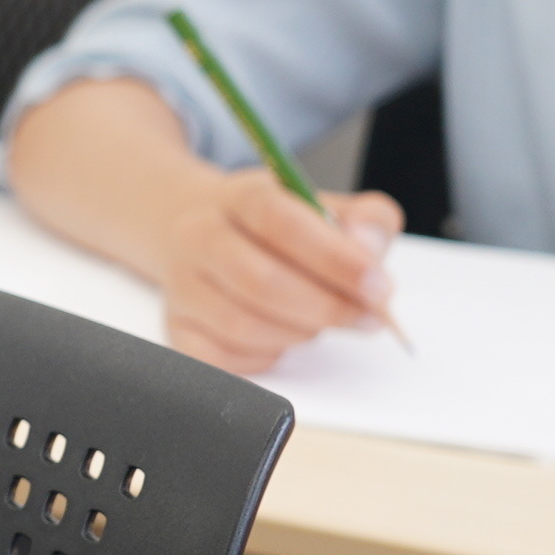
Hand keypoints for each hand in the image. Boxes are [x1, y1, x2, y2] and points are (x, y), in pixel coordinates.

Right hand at [149, 171, 400, 373]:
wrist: (204, 231)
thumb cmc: (277, 227)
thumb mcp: (326, 206)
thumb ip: (366, 221)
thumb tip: (368, 254)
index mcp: (241, 195)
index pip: (281, 221)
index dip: (335, 258)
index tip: (378, 286)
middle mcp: (199, 235)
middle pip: (261, 282)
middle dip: (328, 308)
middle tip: (370, 317)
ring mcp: (182, 284)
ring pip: (245, 326)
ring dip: (301, 333)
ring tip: (322, 321)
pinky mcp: (177, 327)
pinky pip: (225, 358)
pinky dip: (268, 355)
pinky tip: (282, 336)